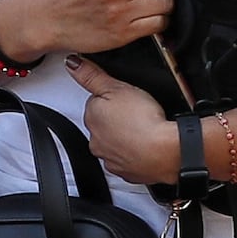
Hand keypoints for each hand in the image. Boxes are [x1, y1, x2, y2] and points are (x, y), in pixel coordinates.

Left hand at [63, 57, 179, 185]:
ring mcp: (111, 160)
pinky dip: (137, 154)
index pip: (95, 103)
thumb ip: (92, 76)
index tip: (125, 98)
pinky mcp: (128, 173)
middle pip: (104, 125)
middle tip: (137, 113)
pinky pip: (129, 161)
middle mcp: (96, 142)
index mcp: (91, 119)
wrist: (163, 152)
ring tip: (144, 129)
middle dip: (118, 119)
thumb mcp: (116, 87)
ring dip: (126, 137)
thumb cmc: (143, 121)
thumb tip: (72, 64)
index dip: (113, 97)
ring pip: (116, 144)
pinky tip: (148, 146)